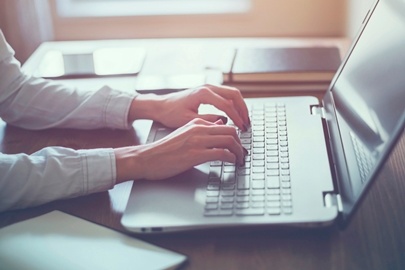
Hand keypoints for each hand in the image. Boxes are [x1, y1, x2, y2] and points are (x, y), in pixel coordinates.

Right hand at [114, 118, 245, 181]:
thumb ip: (201, 130)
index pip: (225, 125)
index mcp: (196, 123)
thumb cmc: (164, 150)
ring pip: (229, 140)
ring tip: (240, 160)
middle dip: (241, 144)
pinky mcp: (195, 154)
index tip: (239, 146)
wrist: (147, 158)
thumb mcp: (184, 134)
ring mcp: (197, 141)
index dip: (236, 136)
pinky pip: (221, 153)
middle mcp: (199, 129)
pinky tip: (231, 163)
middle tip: (243, 154)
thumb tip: (218, 129)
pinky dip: (231, 158)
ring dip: (239, 152)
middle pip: (231, 131)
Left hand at [129, 84, 249, 130]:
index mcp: (203, 94)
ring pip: (232, 93)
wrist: (161, 106)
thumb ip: (207, 121)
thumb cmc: (171, 113)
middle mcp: (208, 87)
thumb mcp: (188, 121)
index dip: (236, 117)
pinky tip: (236, 115)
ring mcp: (209, 88)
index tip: (241, 128)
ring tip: (244, 120)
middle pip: (234, 95)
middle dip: (243, 110)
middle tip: (247, 123)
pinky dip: (234, 104)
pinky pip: (226, 95)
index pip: (227, 105)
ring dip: (240, 106)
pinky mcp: (208, 91)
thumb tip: (224, 123)